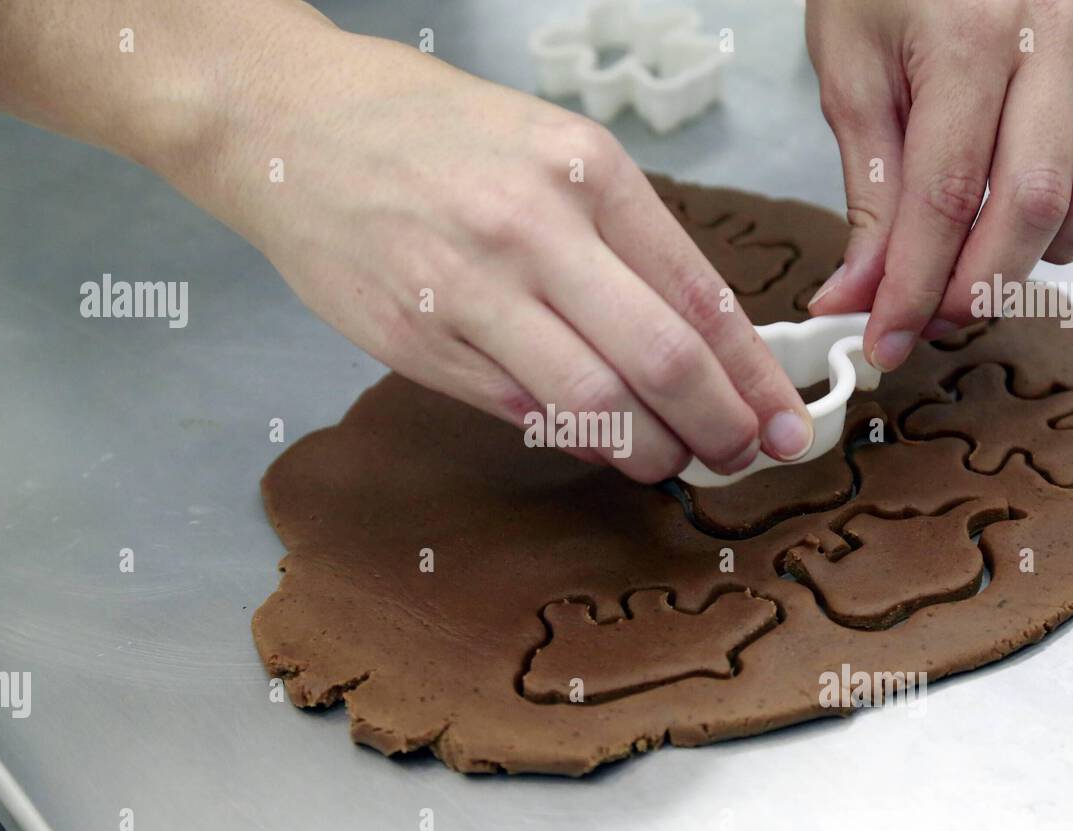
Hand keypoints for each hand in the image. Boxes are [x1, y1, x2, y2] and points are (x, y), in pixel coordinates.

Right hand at [183, 27, 813, 482]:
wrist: (289, 126)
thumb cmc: (427, 131)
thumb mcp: (547, 147)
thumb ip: (617, 239)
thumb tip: (685, 341)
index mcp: (585, 169)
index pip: (697, 292)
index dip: (752, 372)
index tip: (783, 418)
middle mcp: (534, 228)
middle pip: (661, 358)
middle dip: (719, 425)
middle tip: (740, 456)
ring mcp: (470, 290)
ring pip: (593, 400)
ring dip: (648, 449)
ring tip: (672, 461)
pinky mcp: (415, 340)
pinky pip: (517, 409)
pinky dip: (570, 437)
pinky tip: (595, 443)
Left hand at [804, 0, 1072, 369]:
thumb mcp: (848, 81)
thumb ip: (868, 193)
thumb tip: (858, 295)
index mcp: (969, 37)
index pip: (946, 195)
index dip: (915, 285)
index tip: (885, 339)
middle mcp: (1048, 39)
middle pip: (1032, 202)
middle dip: (975, 287)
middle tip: (923, 325)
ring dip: (1035, 255)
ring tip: (970, 271)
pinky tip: (1021, 227)